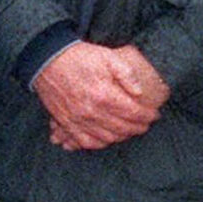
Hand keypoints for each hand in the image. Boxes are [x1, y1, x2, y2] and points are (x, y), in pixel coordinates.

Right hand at [35, 41, 163, 150]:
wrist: (47, 59)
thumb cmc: (79, 57)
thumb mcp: (108, 57)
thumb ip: (127, 75)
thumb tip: (140, 93)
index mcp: (104, 95)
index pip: (133, 113)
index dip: (147, 116)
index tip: (154, 115)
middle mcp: (91, 111)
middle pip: (122, 128)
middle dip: (138, 128)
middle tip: (145, 124)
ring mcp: (77, 119)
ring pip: (106, 138)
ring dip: (122, 136)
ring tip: (130, 130)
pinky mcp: (66, 122)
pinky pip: (84, 141)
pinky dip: (99, 143)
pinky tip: (107, 138)